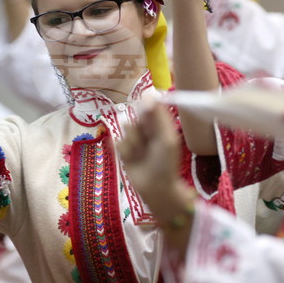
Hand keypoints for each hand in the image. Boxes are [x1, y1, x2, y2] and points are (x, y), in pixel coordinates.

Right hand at [117, 102, 189, 217]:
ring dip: (133, 142)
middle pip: (135, 116)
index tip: (145, 112)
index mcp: (160, 124)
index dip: (145, 107)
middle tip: (147, 140)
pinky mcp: (124, 150)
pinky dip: (125, 151)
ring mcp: (135, 139)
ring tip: (140, 154)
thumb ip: (158, 116)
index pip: (149, 106)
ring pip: (126, 129)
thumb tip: (149, 94)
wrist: (155, 188)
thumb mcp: (166, 138)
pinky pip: (118, 142)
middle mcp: (147, 129)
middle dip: (139, 128)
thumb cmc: (165, 163)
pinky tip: (132, 159)